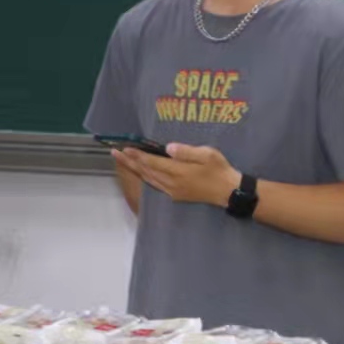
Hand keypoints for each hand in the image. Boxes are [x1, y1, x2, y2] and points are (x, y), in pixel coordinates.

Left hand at [113, 143, 242, 206]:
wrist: (228, 192)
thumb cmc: (220, 170)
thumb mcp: (208, 155)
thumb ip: (187, 152)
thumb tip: (168, 148)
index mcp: (179, 172)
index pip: (152, 163)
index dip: (138, 155)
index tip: (125, 148)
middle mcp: (172, 183)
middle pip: (146, 172)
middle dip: (129, 162)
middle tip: (115, 153)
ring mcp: (173, 191)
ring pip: (149, 179)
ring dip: (135, 169)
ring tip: (123, 160)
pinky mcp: (176, 195)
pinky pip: (155, 185)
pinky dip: (145, 177)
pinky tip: (141, 172)